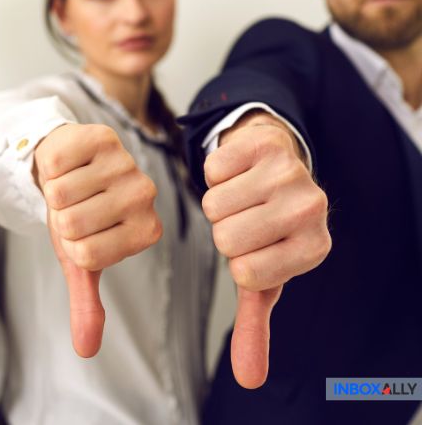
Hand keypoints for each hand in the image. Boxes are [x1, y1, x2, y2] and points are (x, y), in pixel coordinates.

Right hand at [34, 124, 161, 356]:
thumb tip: (85, 350)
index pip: (86, 253)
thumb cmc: (77, 212)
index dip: (69, 242)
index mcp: (144, 232)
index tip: (81, 228)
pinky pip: (54, 165)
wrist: (68, 163)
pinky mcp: (102, 137)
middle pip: (72, 223)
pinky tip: (66, 163)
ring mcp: (126, 164)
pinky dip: (49, 167)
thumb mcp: (80, 259)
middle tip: (73, 204)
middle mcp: (145, 196)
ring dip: (53, 190)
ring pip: (62, 193)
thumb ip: (87, 302)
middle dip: (60, 215)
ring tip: (70, 183)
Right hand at [202, 111, 329, 388]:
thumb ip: (255, 326)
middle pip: (226, 236)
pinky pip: (211, 169)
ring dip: (216, 202)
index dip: (236, 261)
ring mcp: (292, 173)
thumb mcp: (262, 277)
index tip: (254, 249)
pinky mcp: (267, 144)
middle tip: (245, 220)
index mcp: (313, 249)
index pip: (245, 271)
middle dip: (223, 230)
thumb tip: (249, 380)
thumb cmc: (266, 230)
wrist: (275, 167)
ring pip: (214, 203)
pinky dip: (214, 173)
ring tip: (241, 197)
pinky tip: (237, 172)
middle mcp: (312, 210)